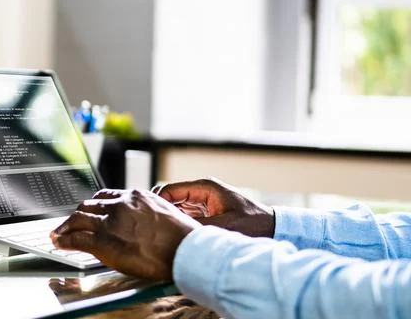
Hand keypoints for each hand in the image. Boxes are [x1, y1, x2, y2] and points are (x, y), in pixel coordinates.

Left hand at [50, 189, 200, 280]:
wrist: (186, 251)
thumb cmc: (183, 238)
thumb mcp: (165, 213)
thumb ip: (147, 212)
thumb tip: (142, 220)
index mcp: (135, 196)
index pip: (106, 196)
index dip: (94, 205)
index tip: (89, 210)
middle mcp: (120, 205)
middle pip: (88, 205)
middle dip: (77, 215)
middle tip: (70, 223)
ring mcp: (110, 222)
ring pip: (78, 218)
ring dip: (65, 226)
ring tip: (58, 233)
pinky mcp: (104, 240)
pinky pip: (76, 238)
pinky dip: (64, 240)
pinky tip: (59, 243)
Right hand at [152, 178, 274, 237]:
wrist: (273, 228)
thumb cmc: (253, 224)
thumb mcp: (223, 226)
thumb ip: (196, 226)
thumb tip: (172, 231)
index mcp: (205, 187)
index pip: (169, 189)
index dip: (157, 203)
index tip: (150, 219)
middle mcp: (202, 191)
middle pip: (170, 198)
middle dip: (161, 211)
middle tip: (152, 228)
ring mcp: (203, 201)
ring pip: (175, 207)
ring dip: (170, 218)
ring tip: (161, 233)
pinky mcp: (206, 211)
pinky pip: (185, 215)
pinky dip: (179, 223)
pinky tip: (175, 235)